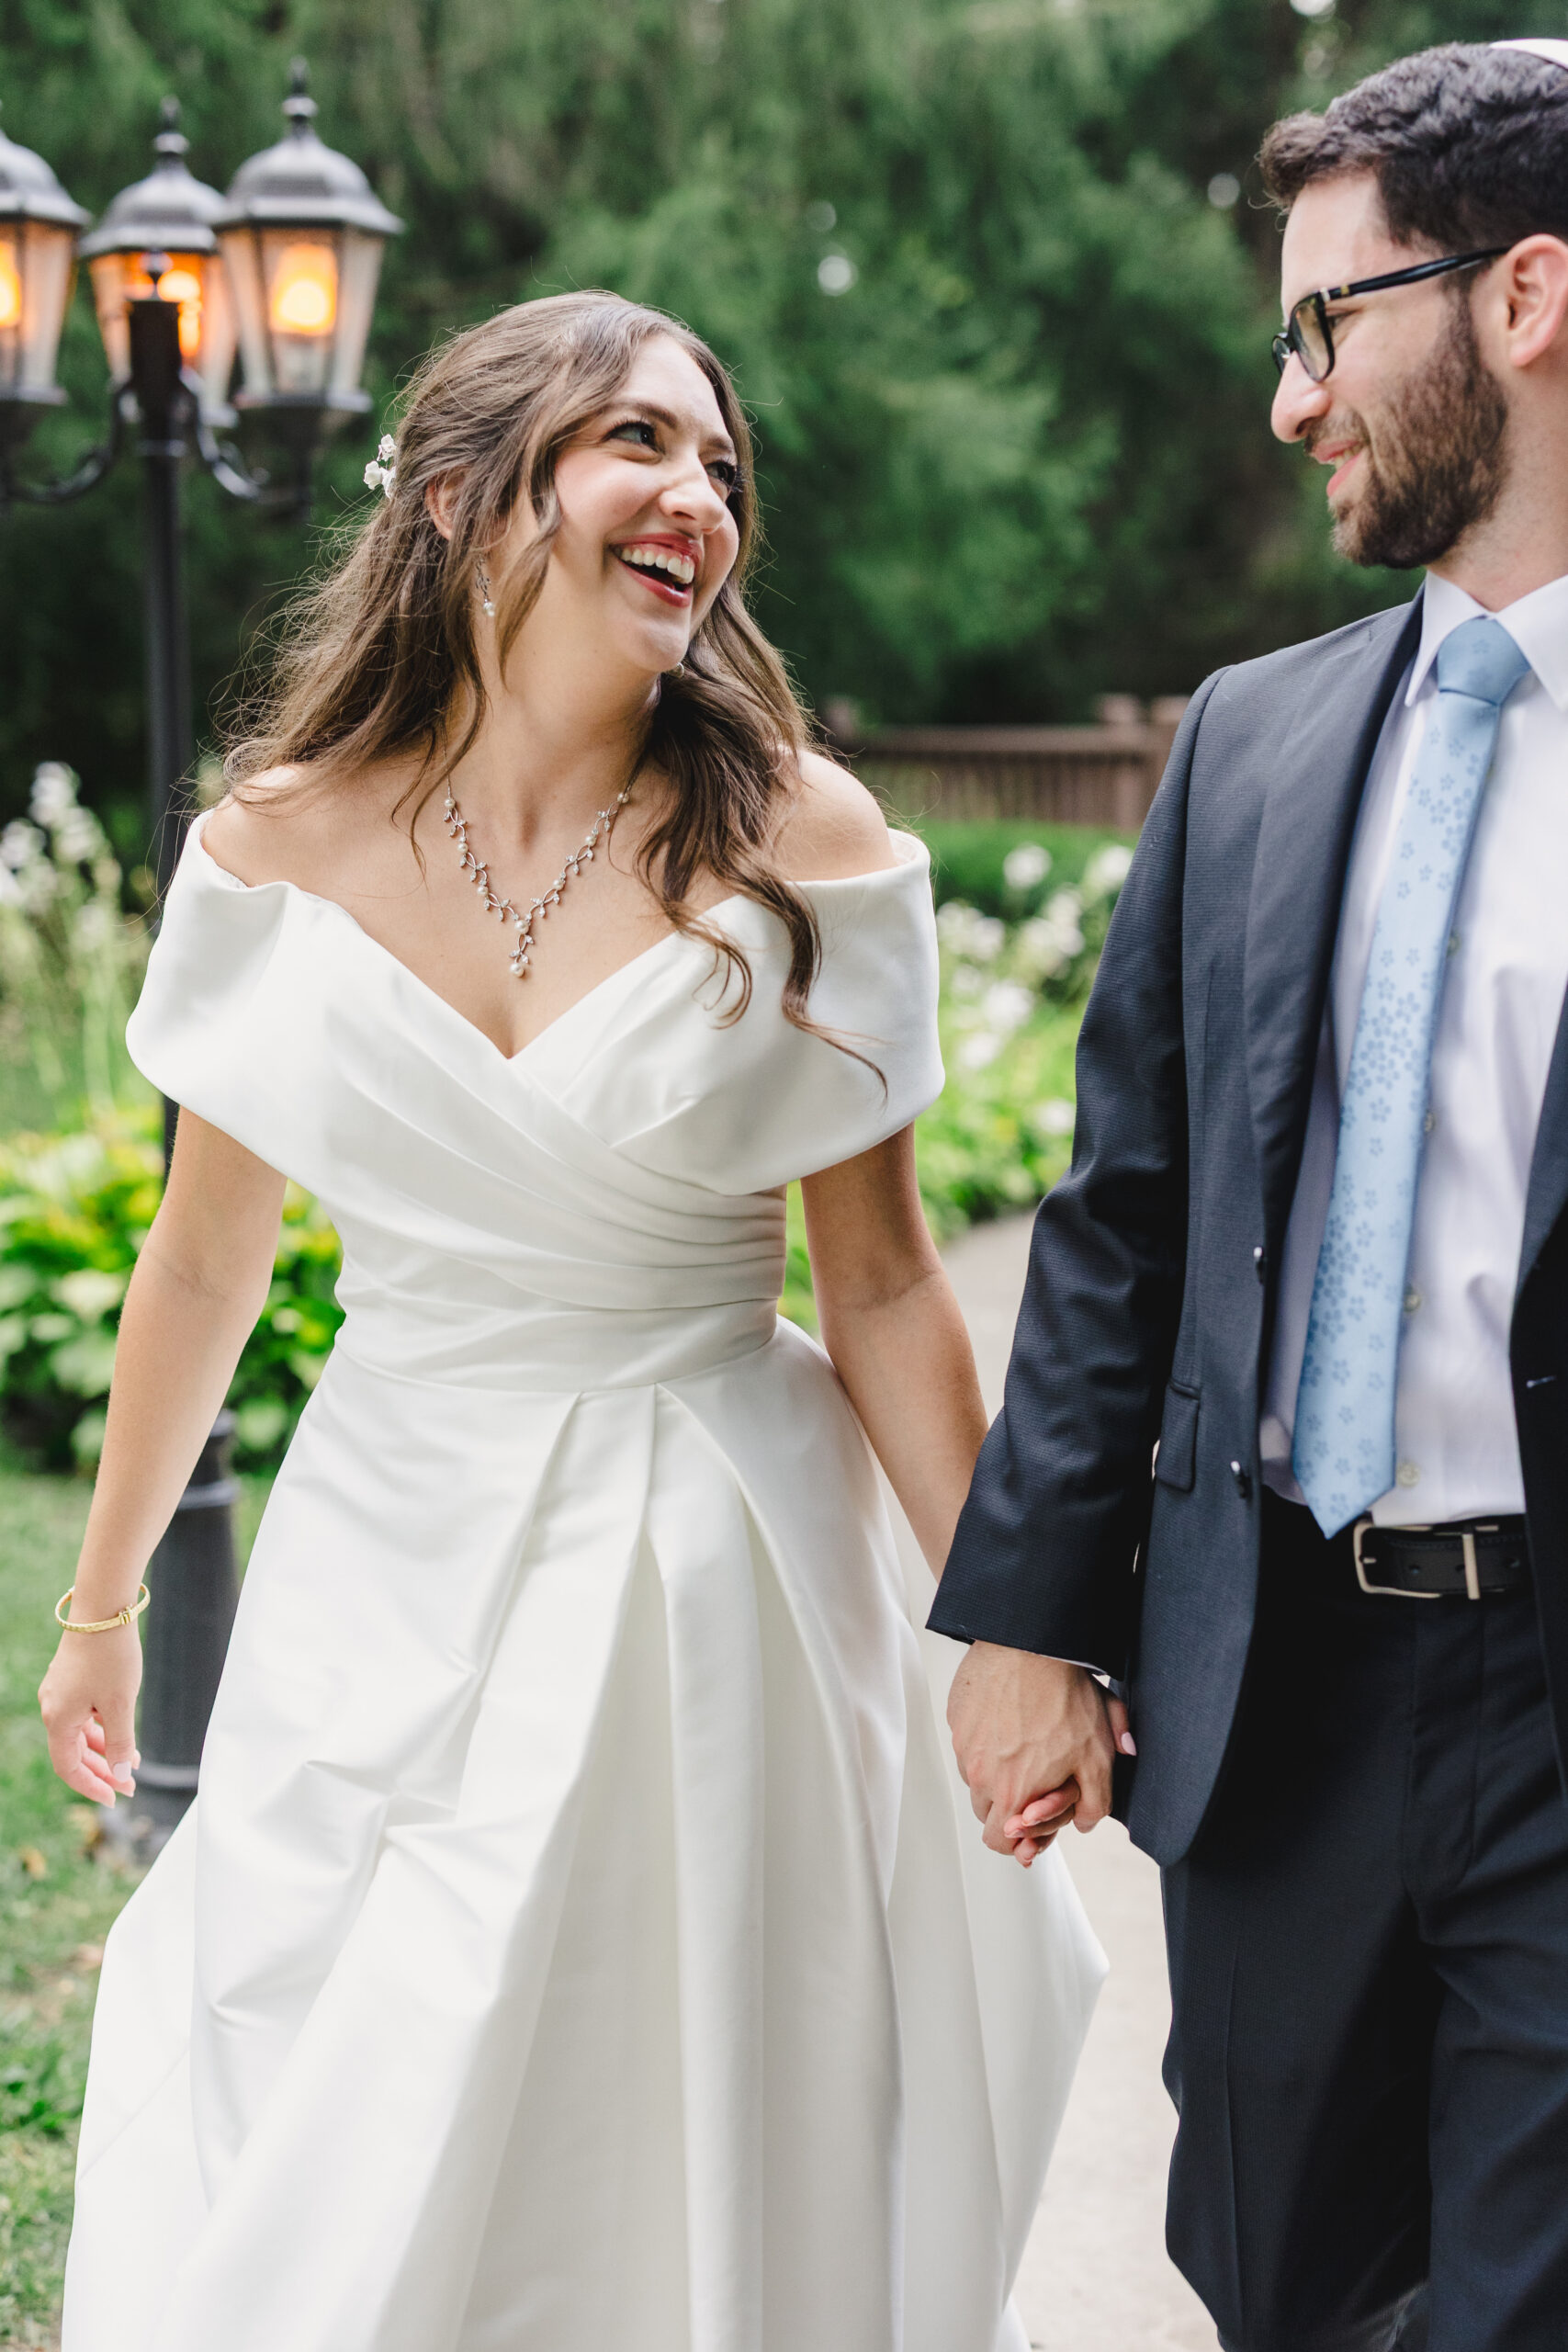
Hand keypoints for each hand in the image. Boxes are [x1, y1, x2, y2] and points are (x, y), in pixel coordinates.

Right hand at [38, 1626, 141, 1805]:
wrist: (103, 1608)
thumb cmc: (111, 1656)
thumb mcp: (120, 1705)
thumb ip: (121, 1743)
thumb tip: (122, 1775)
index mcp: (58, 1719)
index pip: (69, 1768)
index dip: (92, 1787)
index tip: (116, 1798)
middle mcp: (53, 1708)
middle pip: (75, 1753)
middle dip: (103, 1771)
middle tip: (131, 1785)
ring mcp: (60, 1693)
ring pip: (81, 1734)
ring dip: (106, 1750)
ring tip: (135, 1761)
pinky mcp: (71, 1680)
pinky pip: (84, 1715)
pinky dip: (103, 1728)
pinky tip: (123, 1732)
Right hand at [946, 1643, 1132, 1866]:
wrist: (1031, 1645)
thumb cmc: (1065, 1698)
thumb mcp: (1098, 1757)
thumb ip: (1095, 1802)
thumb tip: (1084, 1822)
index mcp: (1012, 1794)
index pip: (998, 1842)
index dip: (1017, 1839)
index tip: (1032, 1822)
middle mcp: (979, 1775)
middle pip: (985, 1810)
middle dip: (1008, 1805)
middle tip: (1033, 1780)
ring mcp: (964, 1745)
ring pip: (975, 1777)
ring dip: (995, 1773)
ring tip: (1024, 1743)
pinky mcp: (957, 1718)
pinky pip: (967, 1743)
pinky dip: (985, 1741)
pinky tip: (1009, 1719)